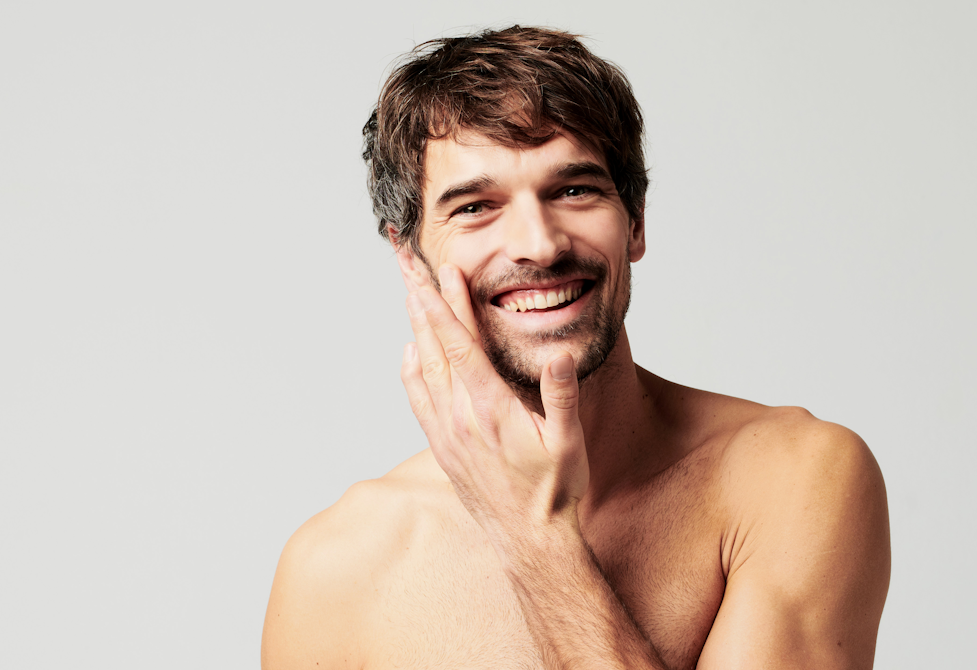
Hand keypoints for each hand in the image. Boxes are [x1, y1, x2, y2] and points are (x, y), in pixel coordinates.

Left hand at [399, 261, 589, 546]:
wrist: (529, 541)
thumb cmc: (555, 492)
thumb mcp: (570, 442)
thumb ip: (562, 396)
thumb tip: (558, 355)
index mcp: (490, 408)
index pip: (462, 343)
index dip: (450, 303)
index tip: (441, 270)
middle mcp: (460, 416)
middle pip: (433, 346)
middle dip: (421, 301)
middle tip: (406, 265)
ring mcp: (446, 432)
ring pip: (422, 367)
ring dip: (414, 328)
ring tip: (408, 295)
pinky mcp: (441, 447)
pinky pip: (418, 398)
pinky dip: (411, 369)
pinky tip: (410, 353)